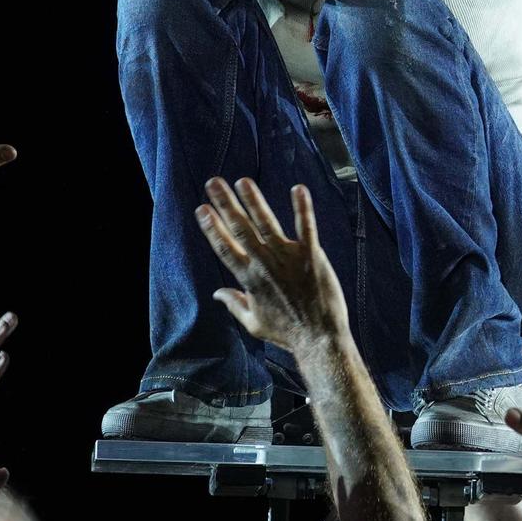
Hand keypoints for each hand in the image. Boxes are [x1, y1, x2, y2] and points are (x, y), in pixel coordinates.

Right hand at [199, 178, 348, 354]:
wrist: (319, 339)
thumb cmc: (286, 333)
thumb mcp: (253, 323)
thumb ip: (234, 304)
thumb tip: (217, 293)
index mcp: (249, 279)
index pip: (225, 248)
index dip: (212, 227)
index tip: (202, 209)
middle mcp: (265, 265)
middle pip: (241, 229)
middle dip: (226, 204)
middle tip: (214, 183)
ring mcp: (288, 259)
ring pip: (267, 223)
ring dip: (254, 201)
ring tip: (243, 181)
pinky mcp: (312, 256)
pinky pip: (306, 228)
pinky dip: (302, 208)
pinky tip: (298, 188)